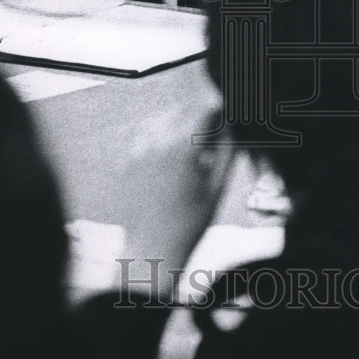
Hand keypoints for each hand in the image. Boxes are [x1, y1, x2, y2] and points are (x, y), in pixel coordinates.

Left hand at [117, 103, 235, 298]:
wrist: (151, 248)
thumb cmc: (189, 224)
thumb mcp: (218, 187)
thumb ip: (227, 151)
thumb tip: (232, 126)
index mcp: (182, 148)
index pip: (204, 110)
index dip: (219, 110)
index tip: (227, 115)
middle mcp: (156, 142)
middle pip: (183, 111)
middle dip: (200, 118)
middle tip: (212, 136)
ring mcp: (137, 149)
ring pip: (162, 118)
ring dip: (180, 124)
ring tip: (192, 149)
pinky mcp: (126, 159)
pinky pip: (145, 133)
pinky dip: (161, 136)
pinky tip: (171, 155)